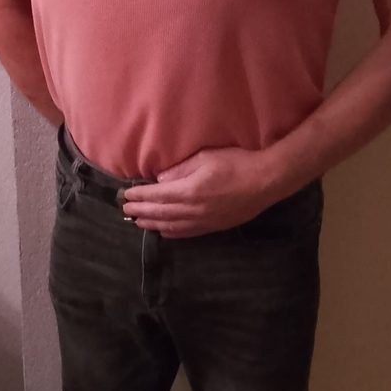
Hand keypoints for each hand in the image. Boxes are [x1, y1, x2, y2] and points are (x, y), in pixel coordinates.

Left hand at [122, 146, 277, 237]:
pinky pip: (187, 233)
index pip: (156, 196)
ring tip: (138, 221)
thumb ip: (180, 170)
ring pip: (171, 226)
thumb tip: (161, 180)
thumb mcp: (205, 158)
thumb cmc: (237, 163)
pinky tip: (163, 231)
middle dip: (140, 211)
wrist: (265, 181)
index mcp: (189, 191)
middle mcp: (193, 210)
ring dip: (152, 224)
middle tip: (125, 210)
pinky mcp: (213, 227)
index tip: (125, 195)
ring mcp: (203, 221)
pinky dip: (171, 232)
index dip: (139, 196)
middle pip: (160, 213)